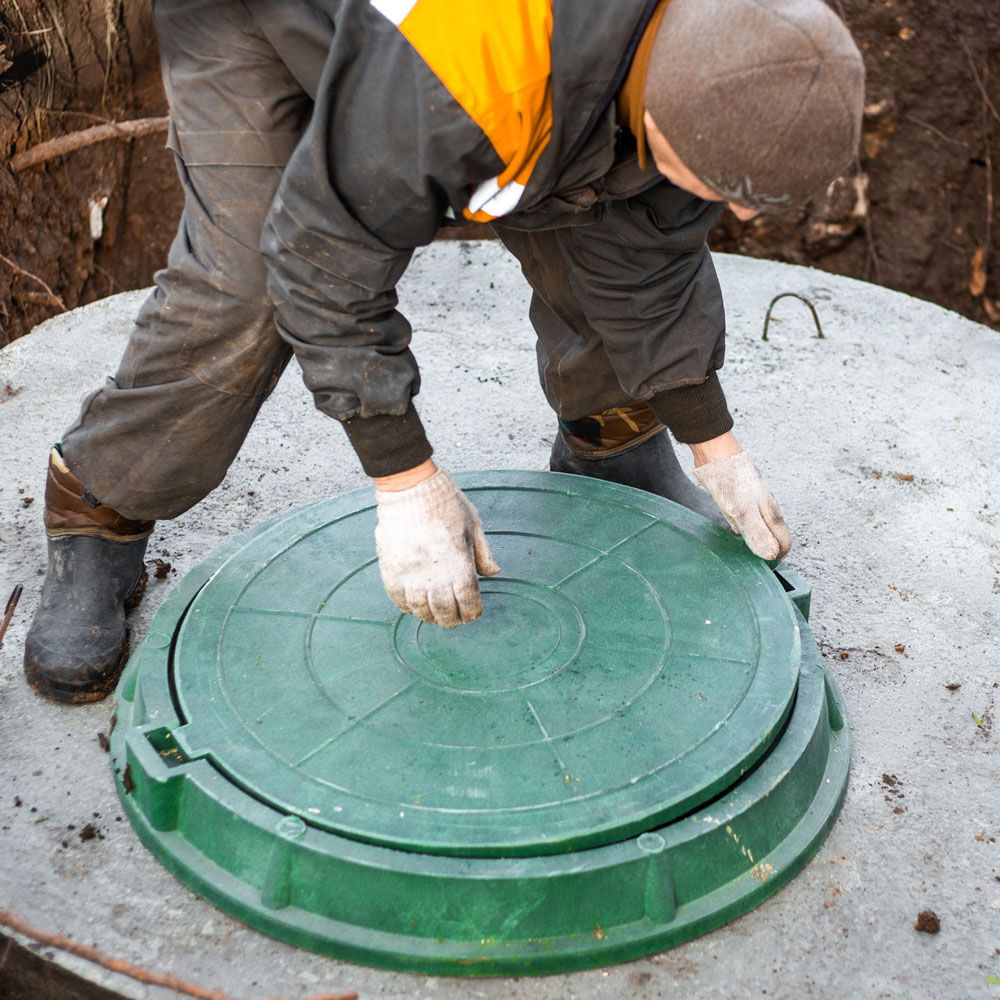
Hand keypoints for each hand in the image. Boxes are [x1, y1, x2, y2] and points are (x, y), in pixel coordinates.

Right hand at [374, 468, 499, 626]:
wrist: (410, 488)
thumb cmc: (445, 503)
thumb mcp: (473, 524)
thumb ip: (483, 553)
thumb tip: (494, 573)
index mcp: (458, 562)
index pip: (467, 600)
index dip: (472, 611)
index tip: (473, 614)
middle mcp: (434, 573)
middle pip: (444, 610)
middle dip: (452, 620)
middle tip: (454, 620)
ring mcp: (411, 573)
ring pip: (420, 609)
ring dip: (429, 616)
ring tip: (434, 616)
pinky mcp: (391, 569)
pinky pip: (398, 598)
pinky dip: (407, 607)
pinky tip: (414, 606)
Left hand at [694, 451, 791, 560]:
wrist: (718, 456)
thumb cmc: (732, 483)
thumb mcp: (743, 512)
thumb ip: (757, 533)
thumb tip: (771, 555)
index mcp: (771, 514)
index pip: (784, 542)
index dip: (777, 557)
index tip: (764, 568)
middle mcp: (766, 509)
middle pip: (774, 536)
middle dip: (767, 550)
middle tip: (753, 562)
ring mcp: (755, 503)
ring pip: (761, 527)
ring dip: (755, 540)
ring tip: (743, 550)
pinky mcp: (742, 498)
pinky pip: (747, 519)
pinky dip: (743, 529)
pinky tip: (733, 530)